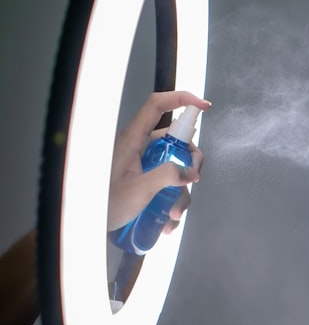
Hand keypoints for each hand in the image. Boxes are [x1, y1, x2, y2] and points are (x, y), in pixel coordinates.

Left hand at [107, 90, 211, 231]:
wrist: (88, 226)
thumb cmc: (106, 204)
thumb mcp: (139, 190)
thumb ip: (166, 176)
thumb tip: (190, 171)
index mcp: (132, 140)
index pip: (157, 106)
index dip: (181, 99)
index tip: (204, 106)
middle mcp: (140, 148)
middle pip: (176, 142)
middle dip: (190, 163)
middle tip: (193, 180)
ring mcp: (144, 165)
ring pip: (176, 168)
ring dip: (181, 192)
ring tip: (172, 214)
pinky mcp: (146, 181)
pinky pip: (169, 185)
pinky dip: (173, 202)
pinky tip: (168, 221)